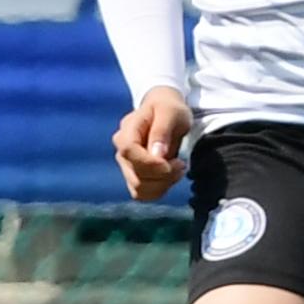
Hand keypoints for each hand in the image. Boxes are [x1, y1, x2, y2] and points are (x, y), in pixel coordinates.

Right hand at [112, 86, 193, 201]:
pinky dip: (160, 190)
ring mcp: (126, 166)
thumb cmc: (169, 109)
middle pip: (135, 174)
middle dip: (163, 175)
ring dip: (163, 184)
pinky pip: (142, 194)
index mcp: (127, 129)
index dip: (150, 162)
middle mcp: (121, 150)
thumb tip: (156, 155)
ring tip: (178, 169)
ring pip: (139, 188)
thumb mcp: (171, 112)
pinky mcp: (134, 177)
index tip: (172, 162)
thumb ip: (162, 130)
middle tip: (182, 164)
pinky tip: (170, 177)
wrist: (165, 112)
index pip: (128, 151)